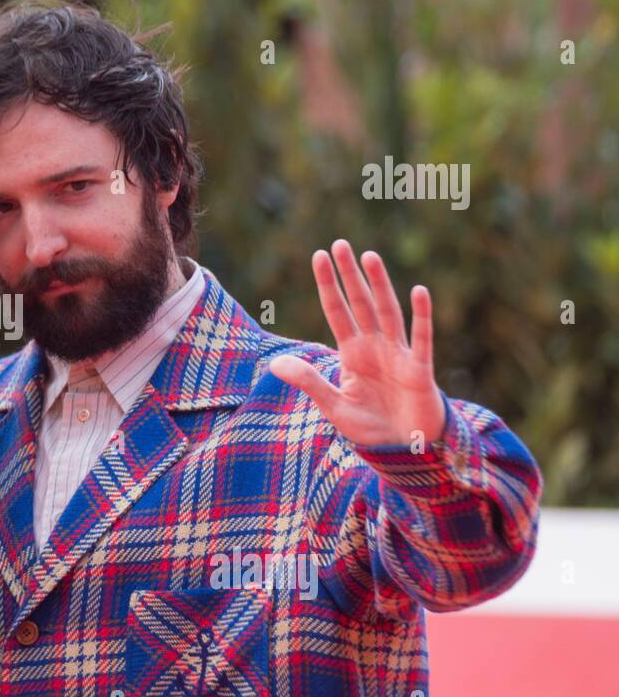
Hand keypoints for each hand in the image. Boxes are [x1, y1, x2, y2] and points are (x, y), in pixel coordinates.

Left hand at [268, 239, 445, 447]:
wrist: (405, 452)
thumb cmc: (371, 428)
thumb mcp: (334, 404)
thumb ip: (309, 381)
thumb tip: (274, 363)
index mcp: (353, 353)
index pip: (336, 310)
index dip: (328, 285)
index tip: (319, 256)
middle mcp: (375, 347)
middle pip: (360, 303)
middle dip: (350, 275)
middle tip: (340, 243)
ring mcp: (399, 355)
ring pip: (387, 312)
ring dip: (378, 285)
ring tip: (369, 257)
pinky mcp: (419, 370)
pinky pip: (421, 339)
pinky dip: (421, 317)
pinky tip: (418, 291)